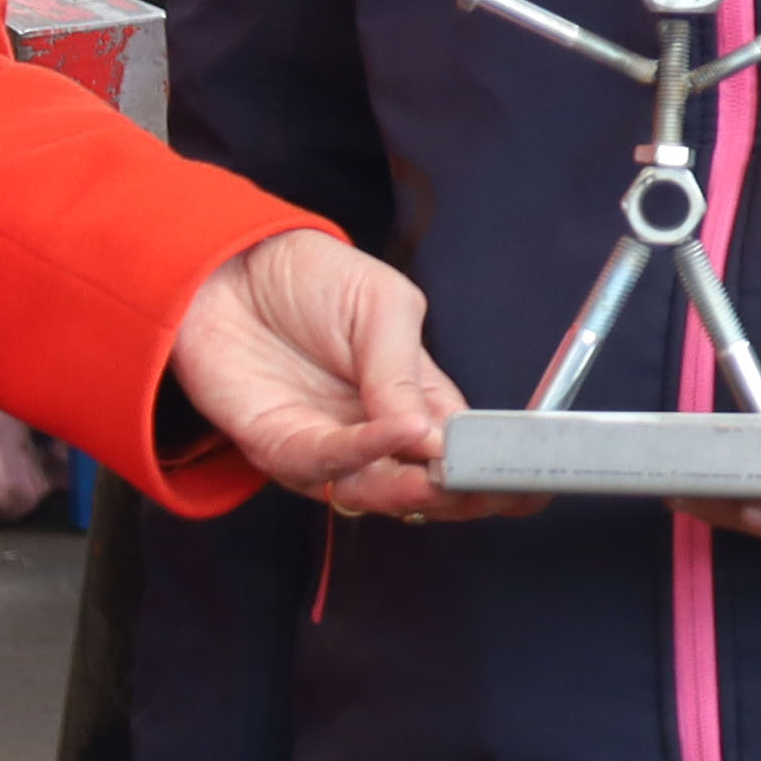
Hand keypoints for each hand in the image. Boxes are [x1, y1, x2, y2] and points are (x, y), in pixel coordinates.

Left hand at [171, 232, 467, 515]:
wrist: (229, 266)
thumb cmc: (310, 280)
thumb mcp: (383, 306)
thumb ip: (405, 370)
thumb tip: (435, 434)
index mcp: (414, 400)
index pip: (462, 449)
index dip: (495, 469)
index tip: (531, 479)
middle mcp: (373, 435)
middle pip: (426, 486)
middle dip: (462, 495)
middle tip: (494, 487)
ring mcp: (327, 446)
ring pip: (377, 490)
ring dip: (415, 490)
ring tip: (449, 476)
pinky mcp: (278, 446)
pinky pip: (325, 463)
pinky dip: (365, 453)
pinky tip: (398, 433)